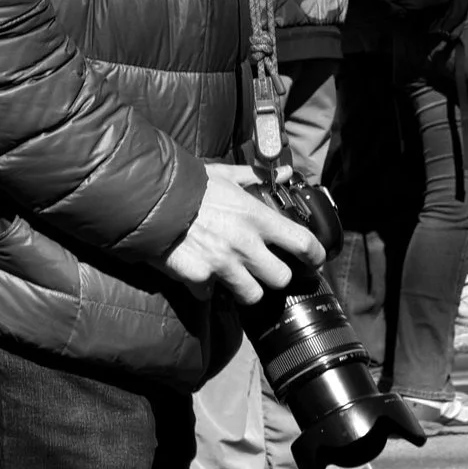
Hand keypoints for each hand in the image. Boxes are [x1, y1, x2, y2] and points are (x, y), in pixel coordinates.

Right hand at [160, 166, 327, 303]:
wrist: (151, 199)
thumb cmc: (191, 186)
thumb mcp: (226, 175)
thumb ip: (258, 177)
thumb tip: (286, 173)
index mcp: (257, 218)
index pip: (302, 243)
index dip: (316, 256)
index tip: (316, 261)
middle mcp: (245, 245)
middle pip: (281, 278)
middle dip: (274, 276)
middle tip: (264, 269)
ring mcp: (222, 265)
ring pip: (252, 296)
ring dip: (244, 289)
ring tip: (233, 278)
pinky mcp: (199, 279)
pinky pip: (210, 295)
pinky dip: (206, 289)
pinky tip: (199, 275)